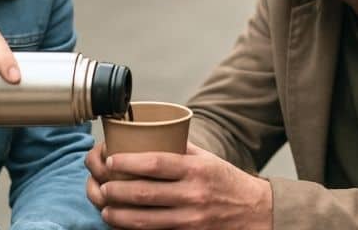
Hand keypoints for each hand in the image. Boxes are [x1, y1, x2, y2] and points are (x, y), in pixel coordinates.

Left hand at [85, 142, 272, 229]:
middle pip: (143, 193)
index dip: (128, 162)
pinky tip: (122, 224)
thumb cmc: (226, 181)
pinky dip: (133, 229)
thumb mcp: (207, 159)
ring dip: (117, 214)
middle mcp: (192, 194)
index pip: (155, 163)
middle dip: (115, 190)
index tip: (111, 159)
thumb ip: (179, 150)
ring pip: (143, 220)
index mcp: (196, 169)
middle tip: (103, 185)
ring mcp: (190, 219)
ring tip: (105, 207)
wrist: (254, 212)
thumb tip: (147, 136)